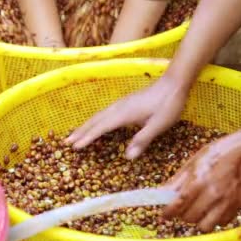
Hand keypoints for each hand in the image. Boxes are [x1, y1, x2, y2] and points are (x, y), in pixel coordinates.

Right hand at [65, 75, 188, 158]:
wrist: (174, 83)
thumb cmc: (169, 104)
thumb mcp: (159, 125)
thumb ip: (143, 140)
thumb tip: (127, 157)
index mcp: (124, 114)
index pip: (101, 127)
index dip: (88, 138)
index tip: (75, 147)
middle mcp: (119, 108)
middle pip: (95, 120)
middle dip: (80, 132)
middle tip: (66, 142)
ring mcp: (121, 103)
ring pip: (98, 115)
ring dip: (85, 125)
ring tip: (75, 135)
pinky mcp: (125, 102)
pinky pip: (104, 113)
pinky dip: (95, 120)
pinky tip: (96, 124)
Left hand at [163, 126, 240, 231]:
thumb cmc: (219, 153)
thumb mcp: (193, 162)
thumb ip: (177, 181)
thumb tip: (162, 193)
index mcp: (200, 180)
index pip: (179, 204)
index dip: (168, 212)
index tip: (164, 215)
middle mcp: (213, 194)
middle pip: (190, 218)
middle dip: (182, 214)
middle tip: (182, 207)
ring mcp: (227, 202)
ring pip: (205, 226)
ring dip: (198, 220)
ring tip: (197, 209)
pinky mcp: (237, 207)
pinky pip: (220, 223)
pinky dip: (214, 219)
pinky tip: (212, 207)